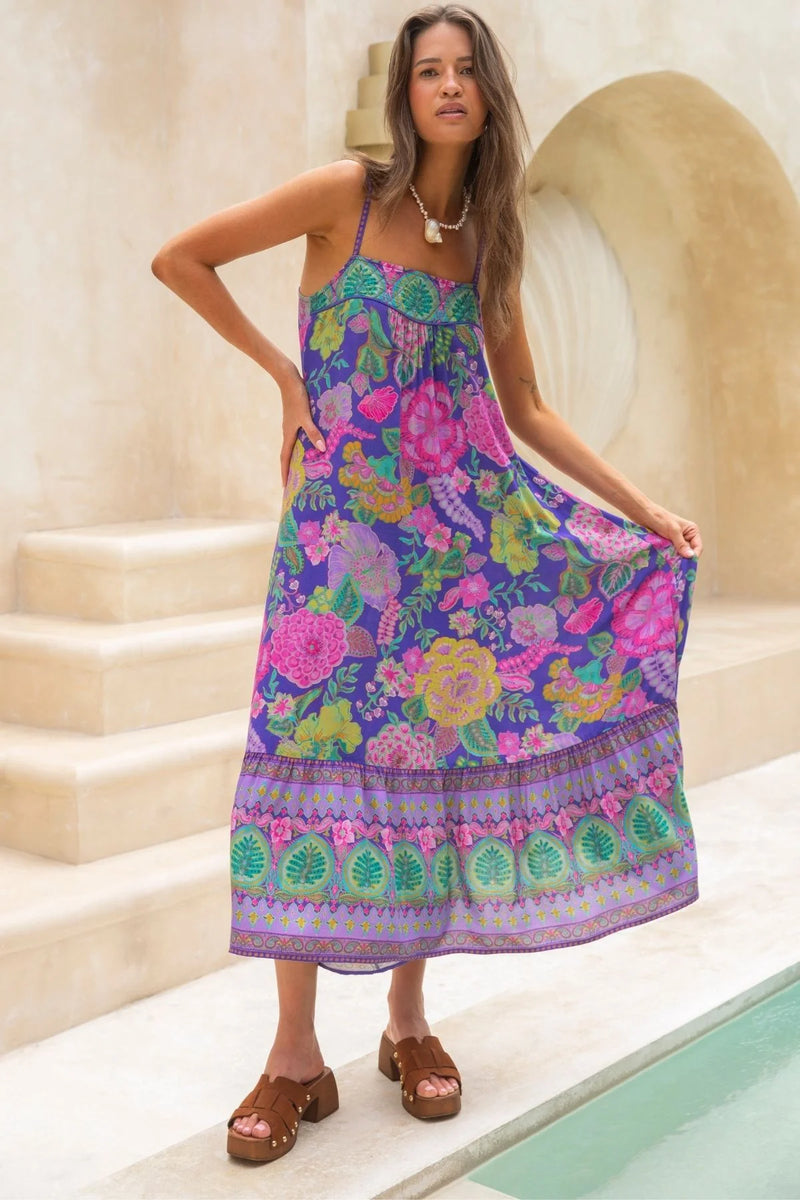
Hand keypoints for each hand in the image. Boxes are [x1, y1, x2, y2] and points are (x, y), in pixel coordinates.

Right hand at [279, 369, 325, 487]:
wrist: (288, 378)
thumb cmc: (296, 397)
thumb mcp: (306, 416)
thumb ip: (313, 432)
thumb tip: (322, 449)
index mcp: (288, 434)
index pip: (285, 459)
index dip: (285, 473)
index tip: (284, 487)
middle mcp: (288, 431)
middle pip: (288, 454)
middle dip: (291, 469)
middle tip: (295, 483)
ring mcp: (292, 424)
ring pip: (294, 445)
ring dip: (298, 457)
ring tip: (305, 468)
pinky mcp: (296, 416)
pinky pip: (299, 435)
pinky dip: (304, 443)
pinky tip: (312, 443)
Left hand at [641, 506, 702, 559]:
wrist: (644, 514)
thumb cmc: (660, 519)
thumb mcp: (673, 531)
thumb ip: (681, 544)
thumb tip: (690, 556)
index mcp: (692, 531)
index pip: (697, 547)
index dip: (693, 556)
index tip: (687, 565)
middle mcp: (686, 536)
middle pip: (688, 552)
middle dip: (684, 558)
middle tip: (678, 567)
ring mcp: (676, 540)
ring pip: (679, 553)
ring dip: (676, 558)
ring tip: (671, 565)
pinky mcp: (668, 543)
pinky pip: (671, 553)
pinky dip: (669, 556)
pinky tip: (666, 562)